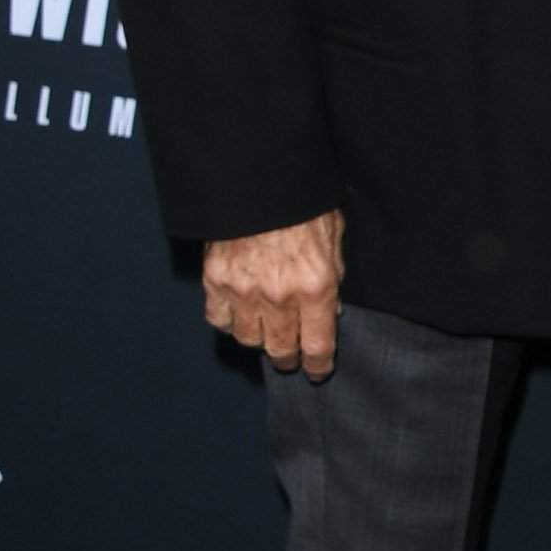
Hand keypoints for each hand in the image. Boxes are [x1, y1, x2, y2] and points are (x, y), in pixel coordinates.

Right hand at [204, 209, 344, 378]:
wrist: (260, 179)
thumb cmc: (304, 201)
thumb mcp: (335, 232)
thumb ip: (334, 272)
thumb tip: (332, 306)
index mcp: (315, 285)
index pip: (318, 345)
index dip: (319, 365)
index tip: (319, 371)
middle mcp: (279, 297)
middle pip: (281, 349)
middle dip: (289, 357)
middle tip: (291, 356)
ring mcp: (244, 292)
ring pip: (249, 339)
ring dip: (259, 339)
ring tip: (267, 331)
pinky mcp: (216, 282)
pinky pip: (220, 320)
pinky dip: (230, 321)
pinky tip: (240, 313)